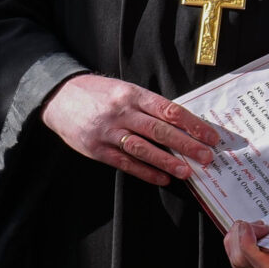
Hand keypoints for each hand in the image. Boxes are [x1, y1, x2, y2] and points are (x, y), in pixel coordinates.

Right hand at [40, 73, 218, 186]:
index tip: (210, 136)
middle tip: (207, 157)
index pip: (169, 110)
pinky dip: (145, 172)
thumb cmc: (96, 93)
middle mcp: (121, 112)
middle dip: (186, 145)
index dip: (192, 124)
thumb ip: (147, 105)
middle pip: (160, 130)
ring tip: (187, 171)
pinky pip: (125, 162)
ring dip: (167, 161)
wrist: (58, 97)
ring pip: (143, 148)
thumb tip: (180, 124)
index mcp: (132, 94)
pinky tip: (161, 178)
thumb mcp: (122, 90)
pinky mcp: (96, 149)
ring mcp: (108, 131)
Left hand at [224, 219, 268, 267]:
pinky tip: (255, 224)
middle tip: (253, 222)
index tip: (251, 226)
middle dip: (238, 240)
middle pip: (242, 263)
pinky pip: (244, 251)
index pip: (264, 267)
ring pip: (239, 259)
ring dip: (235, 239)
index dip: (249, 248)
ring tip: (251, 224)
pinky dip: (240, 237)